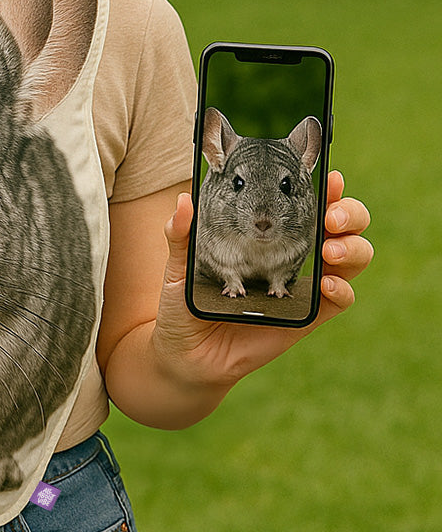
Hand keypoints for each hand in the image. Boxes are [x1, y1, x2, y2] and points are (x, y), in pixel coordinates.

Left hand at [152, 170, 372, 391]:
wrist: (186, 355)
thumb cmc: (184, 303)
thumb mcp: (178, 265)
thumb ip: (180, 234)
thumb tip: (183, 201)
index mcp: (266, 234)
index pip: (304, 203)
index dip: (325, 189)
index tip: (331, 177)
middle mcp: (290, 254)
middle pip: (341, 226)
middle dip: (349, 213)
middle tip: (330, 218)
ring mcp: (303, 286)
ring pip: (350, 258)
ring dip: (353, 248)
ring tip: (331, 249)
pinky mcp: (305, 317)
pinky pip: (339, 300)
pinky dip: (342, 288)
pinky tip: (326, 284)